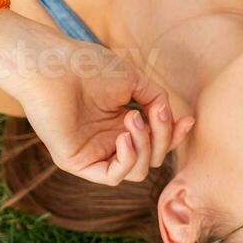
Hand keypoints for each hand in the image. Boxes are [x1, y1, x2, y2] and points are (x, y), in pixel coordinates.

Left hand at [10, 20, 194, 185]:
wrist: (55, 65)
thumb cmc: (89, 67)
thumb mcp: (135, 81)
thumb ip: (156, 100)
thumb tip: (168, 117)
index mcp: (119, 125)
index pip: (156, 143)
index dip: (174, 135)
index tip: (187, 120)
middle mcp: (107, 141)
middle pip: (151, 159)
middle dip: (162, 138)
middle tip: (154, 112)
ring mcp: (93, 153)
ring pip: (137, 171)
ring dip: (145, 146)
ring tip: (132, 118)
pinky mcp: (76, 162)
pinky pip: (113, 176)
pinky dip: (127, 160)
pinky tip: (124, 137)